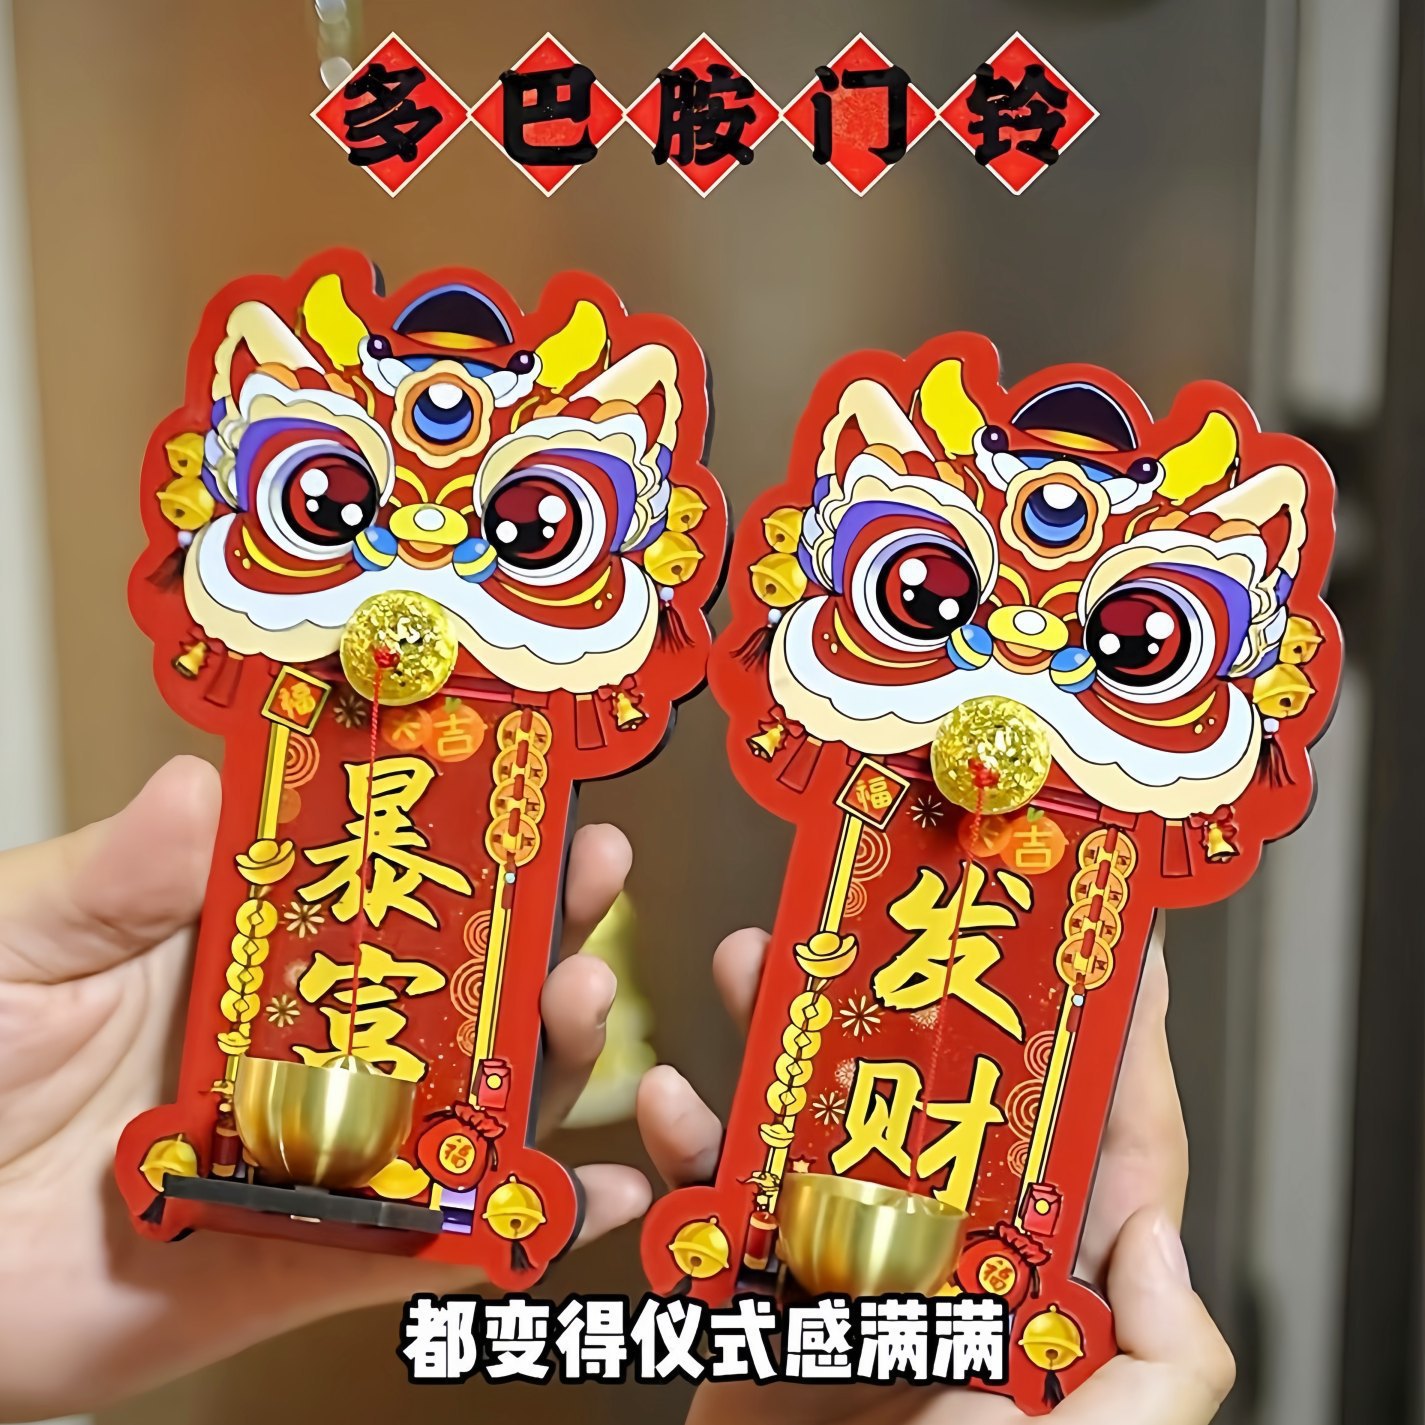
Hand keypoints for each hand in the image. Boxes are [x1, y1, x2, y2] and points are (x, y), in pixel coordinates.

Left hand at [0, 756, 649, 1419]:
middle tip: (590, 878)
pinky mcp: (317, 1255)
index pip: (377, 876)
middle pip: (452, 979)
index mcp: (247, 949)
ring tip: (579, 1004)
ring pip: (467, 1098)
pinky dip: (520, 1227)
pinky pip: (437, 1244)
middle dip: (537, 928)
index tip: (524, 786)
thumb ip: (105, 879)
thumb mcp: (18, 946)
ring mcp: (322, 1146)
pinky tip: (590, 1198)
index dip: (458, 829)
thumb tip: (195, 788)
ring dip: (544, 1054)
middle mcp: (304, 1041)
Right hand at [637, 923, 1235, 1423]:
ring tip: (753, 959)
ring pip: (820, 1120)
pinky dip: (684, 1152)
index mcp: (1044, 1280)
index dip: (1115, 1037)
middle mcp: (953, 1255)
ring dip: (778, 1035)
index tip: (1109, 938)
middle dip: (911, 991)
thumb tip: (1152, 1228)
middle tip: (888, 907)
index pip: (1101, 1140)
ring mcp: (852, 1268)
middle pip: (938, 1093)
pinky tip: (667, 1103)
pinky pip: (718, 1204)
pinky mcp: (764, 1299)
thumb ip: (1162, 1363)